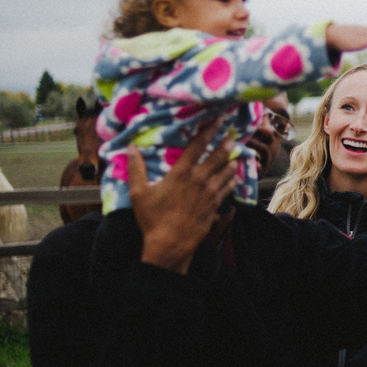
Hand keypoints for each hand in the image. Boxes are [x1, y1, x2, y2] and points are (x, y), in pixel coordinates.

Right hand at [128, 118, 238, 273]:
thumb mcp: (139, 193)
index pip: (198, 146)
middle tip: (233, 134)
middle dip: (226, 143)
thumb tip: (130, 147)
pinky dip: (233, 180)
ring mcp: (210, 193)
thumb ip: (136, 168)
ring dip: (232, 160)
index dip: (208, 131)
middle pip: (218, 156)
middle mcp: (199, 179)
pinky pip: (228, 189)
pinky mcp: (215, 206)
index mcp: (181, 173)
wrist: (171, 244)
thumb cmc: (153, 219)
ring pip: (226, 171)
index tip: (217, 121)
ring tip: (236, 153)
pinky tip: (235, 177)